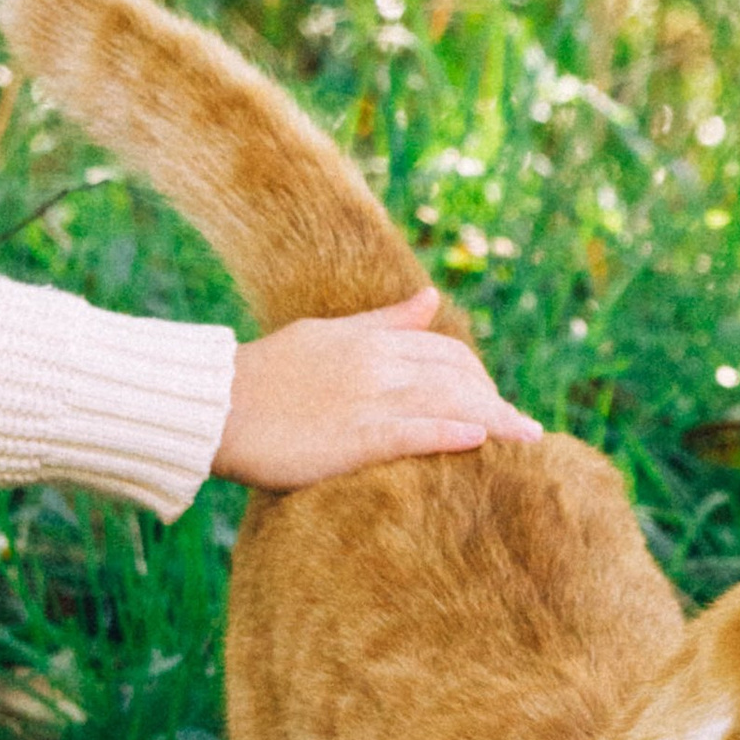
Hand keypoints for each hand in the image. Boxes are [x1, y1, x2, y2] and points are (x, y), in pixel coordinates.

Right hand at [211, 287, 544, 489]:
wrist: (214, 406)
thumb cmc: (267, 376)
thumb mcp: (328, 335)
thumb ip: (384, 321)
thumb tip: (431, 298)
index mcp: (369, 340)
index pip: (447, 351)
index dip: (480, 377)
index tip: (497, 403)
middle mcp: (375, 364)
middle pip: (457, 376)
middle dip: (496, 401)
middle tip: (522, 431)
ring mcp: (365, 400)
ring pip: (446, 402)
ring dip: (493, 420)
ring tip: (525, 440)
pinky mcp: (351, 438)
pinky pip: (411, 432)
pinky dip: (449, 433)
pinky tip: (478, 440)